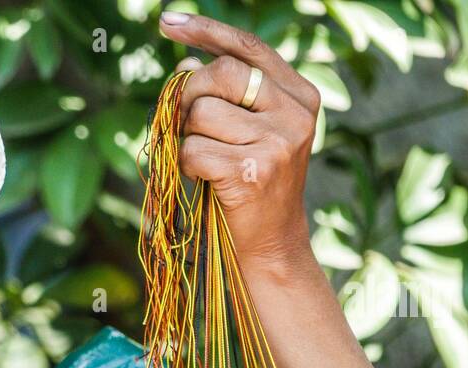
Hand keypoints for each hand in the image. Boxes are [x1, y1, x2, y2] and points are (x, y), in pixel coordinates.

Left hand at [157, 12, 321, 276]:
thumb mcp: (254, 132)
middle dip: (188, 95)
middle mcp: (295, 114)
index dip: (205, 31)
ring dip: (186, 137)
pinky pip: (192, 151)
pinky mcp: (252, 173)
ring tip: (204, 160)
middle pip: (218, 74)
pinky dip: (184, 165)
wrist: (272, 244)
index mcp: (301, 95)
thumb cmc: (252, 185)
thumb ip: (232, 97)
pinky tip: (202, 179)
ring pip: (200, 114)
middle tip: (185, 123)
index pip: (248, 48)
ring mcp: (277, 143)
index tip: (167, 22)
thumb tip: (188, 64)